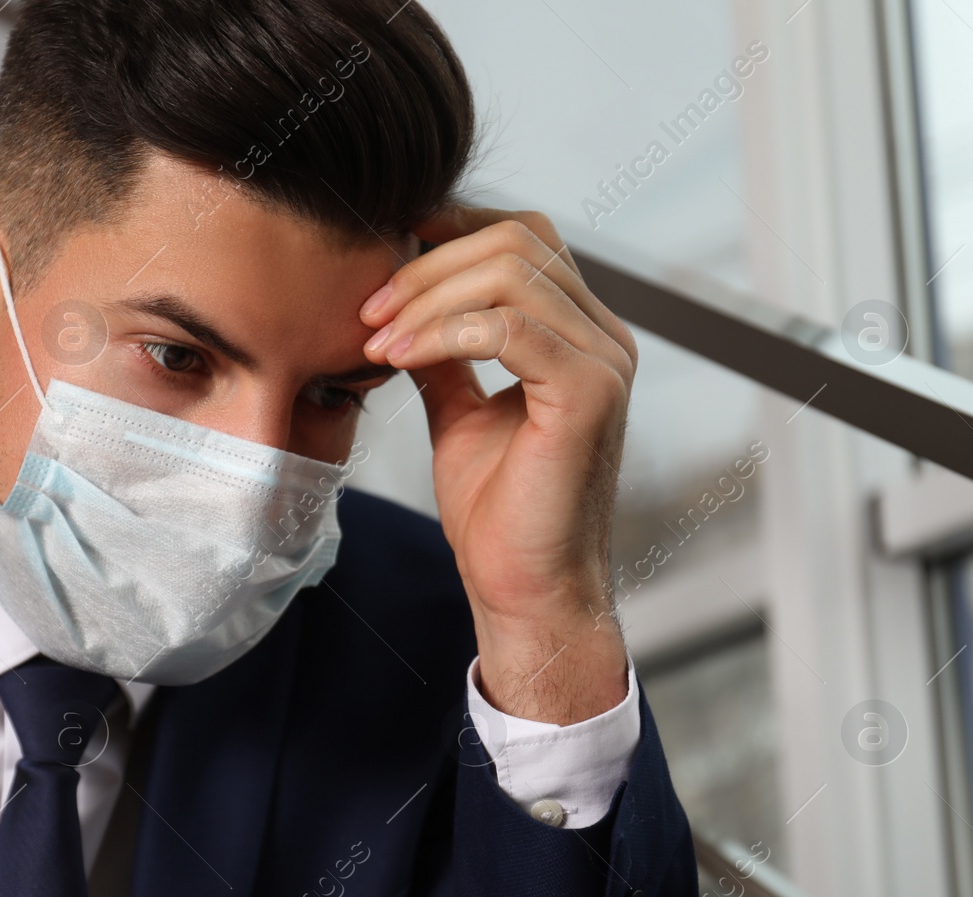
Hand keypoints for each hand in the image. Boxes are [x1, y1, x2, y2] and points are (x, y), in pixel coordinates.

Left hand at [360, 206, 633, 723]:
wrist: (524, 589)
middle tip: (368, 307)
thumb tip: (401, 301)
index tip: (386, 255)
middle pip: (518, 240)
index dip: (453, 230)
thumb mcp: (458, 411)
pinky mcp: (588, 395)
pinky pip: (508, 327)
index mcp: (580, 335)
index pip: (525, 237)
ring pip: (511, 274)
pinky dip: (442, 332)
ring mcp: (603, 363)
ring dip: (426, 298)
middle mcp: (604, 338)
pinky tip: (399, 357)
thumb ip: (444, 352)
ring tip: (376, 338)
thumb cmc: (499, 513)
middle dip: (428, 264)